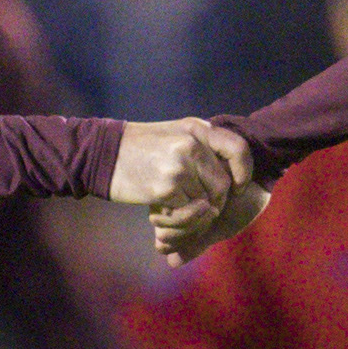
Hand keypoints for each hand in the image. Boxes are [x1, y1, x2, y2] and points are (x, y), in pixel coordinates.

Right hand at [111, 116, 255, 258]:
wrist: (103, 154)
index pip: (238, 149)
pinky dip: (177, 219)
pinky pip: (187, 213)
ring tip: (175, 209)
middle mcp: (192, 146)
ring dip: (194, 214)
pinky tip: (160, 212)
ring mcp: (179, 167)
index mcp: (198, 130)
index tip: (237, 186)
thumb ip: (203, 145)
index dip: (243, 172)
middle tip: (197, 207)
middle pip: (222, 185)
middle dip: (214, 202)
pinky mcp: (166, 188)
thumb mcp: (176, 133)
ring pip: (205, 203)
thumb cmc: (140, 146)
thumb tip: (229, 171)